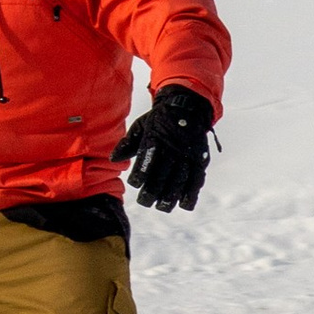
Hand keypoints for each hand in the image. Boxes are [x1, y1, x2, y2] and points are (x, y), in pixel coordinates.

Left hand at [112, 83, 214, 212]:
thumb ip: (127, 144)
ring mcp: (188, 155)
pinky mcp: (200, 159)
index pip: (147, 160)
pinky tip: (183, 204)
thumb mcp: (141, 126)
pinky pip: (197, 179)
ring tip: (162, 207)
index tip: (135, 183)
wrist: (187, 106)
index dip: (140, 174)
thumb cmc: (158, 120)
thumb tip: (113, 159)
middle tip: (145, 202)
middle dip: (152, 191)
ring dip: (170, 197)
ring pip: (179, 180)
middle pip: (162, 175)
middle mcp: (173, 148)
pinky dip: (191, 193)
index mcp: (155, 139)